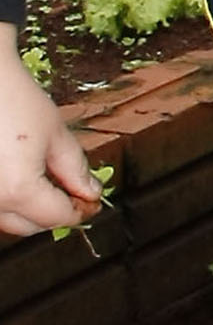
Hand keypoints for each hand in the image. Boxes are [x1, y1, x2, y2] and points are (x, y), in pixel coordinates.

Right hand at [0, 27, 97, 238]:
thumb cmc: (12, 99)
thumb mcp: (56, 134)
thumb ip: (76, 169)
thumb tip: (90, 193)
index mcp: (17, 190)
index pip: (57, 217)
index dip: (80, 210)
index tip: (92, 201)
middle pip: (27, 225)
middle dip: (53, 213)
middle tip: (74, 193)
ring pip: (4, 218)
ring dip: (27, 209)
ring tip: (48, 182)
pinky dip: (6, 198)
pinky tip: (22, 177)